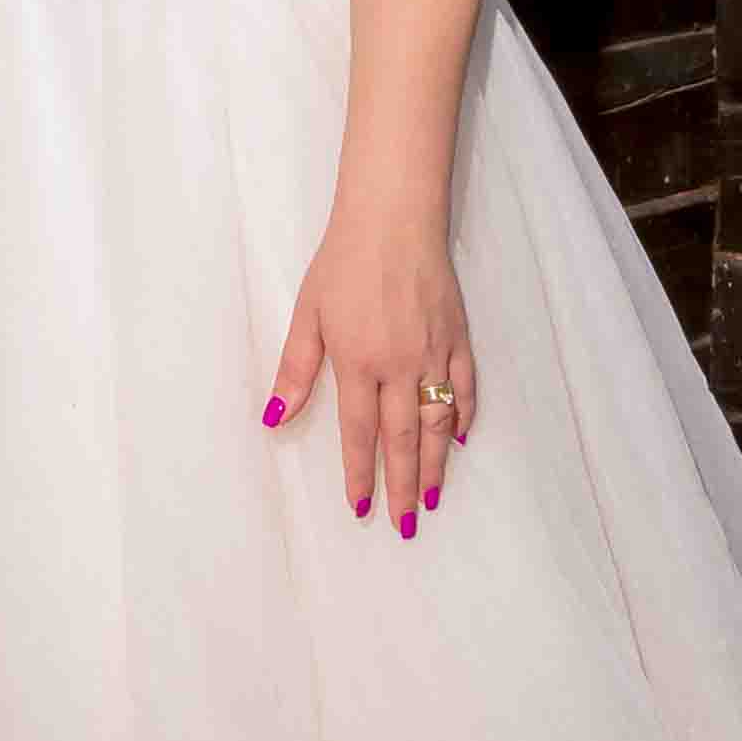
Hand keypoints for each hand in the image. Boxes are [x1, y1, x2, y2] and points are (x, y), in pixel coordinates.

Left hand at [266, 215, 472, 534]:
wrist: (393, 216)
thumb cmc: (343, 262)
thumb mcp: (308, 313)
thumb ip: (295, 369)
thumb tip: (276, 416)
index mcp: (359, 362)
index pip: (361, 434)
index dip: (361, 474)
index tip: (360, 507)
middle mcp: (400, 365)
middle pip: (404, 438)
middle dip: (404, 485)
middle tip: (406, 523)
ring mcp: (434, 352)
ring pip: (439, 420)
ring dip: (437, 463)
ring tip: (435, 497)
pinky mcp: (457, 335)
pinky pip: (465, 385)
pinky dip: (464, 413)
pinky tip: (461, 437)